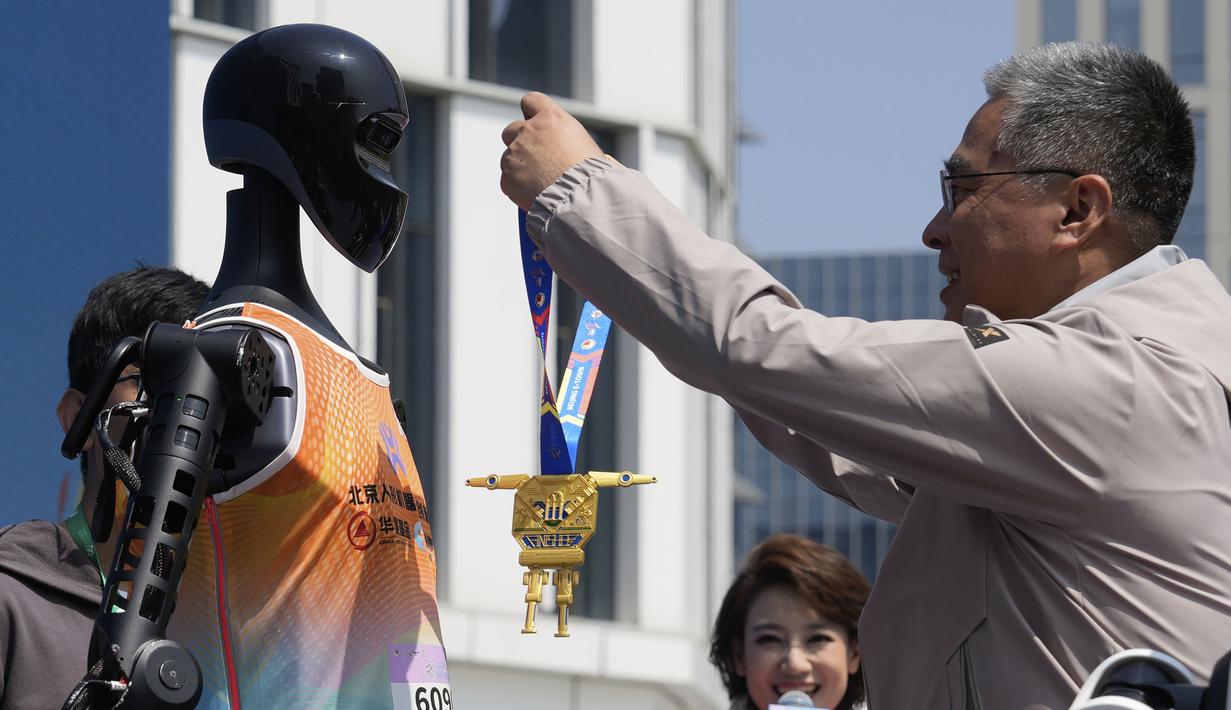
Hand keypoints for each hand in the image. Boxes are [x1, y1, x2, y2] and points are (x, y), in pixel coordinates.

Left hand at [500, 92, 603, 210]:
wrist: (582, 201)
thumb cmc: (593, 176)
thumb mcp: (584, 145)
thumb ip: (564, 139)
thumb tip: (560, 148)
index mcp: (551, 118)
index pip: (530, 101)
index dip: (531, 113)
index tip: (535, 124)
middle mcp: (528, 131)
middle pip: (511, 130)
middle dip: (520, 143)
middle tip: (537, 161)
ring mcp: (514, 154)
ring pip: (509, 158)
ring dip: (520, 168)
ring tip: (542, 184)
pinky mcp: (507, 178)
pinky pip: (508, 180)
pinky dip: (518, 188)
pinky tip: (535, 195)